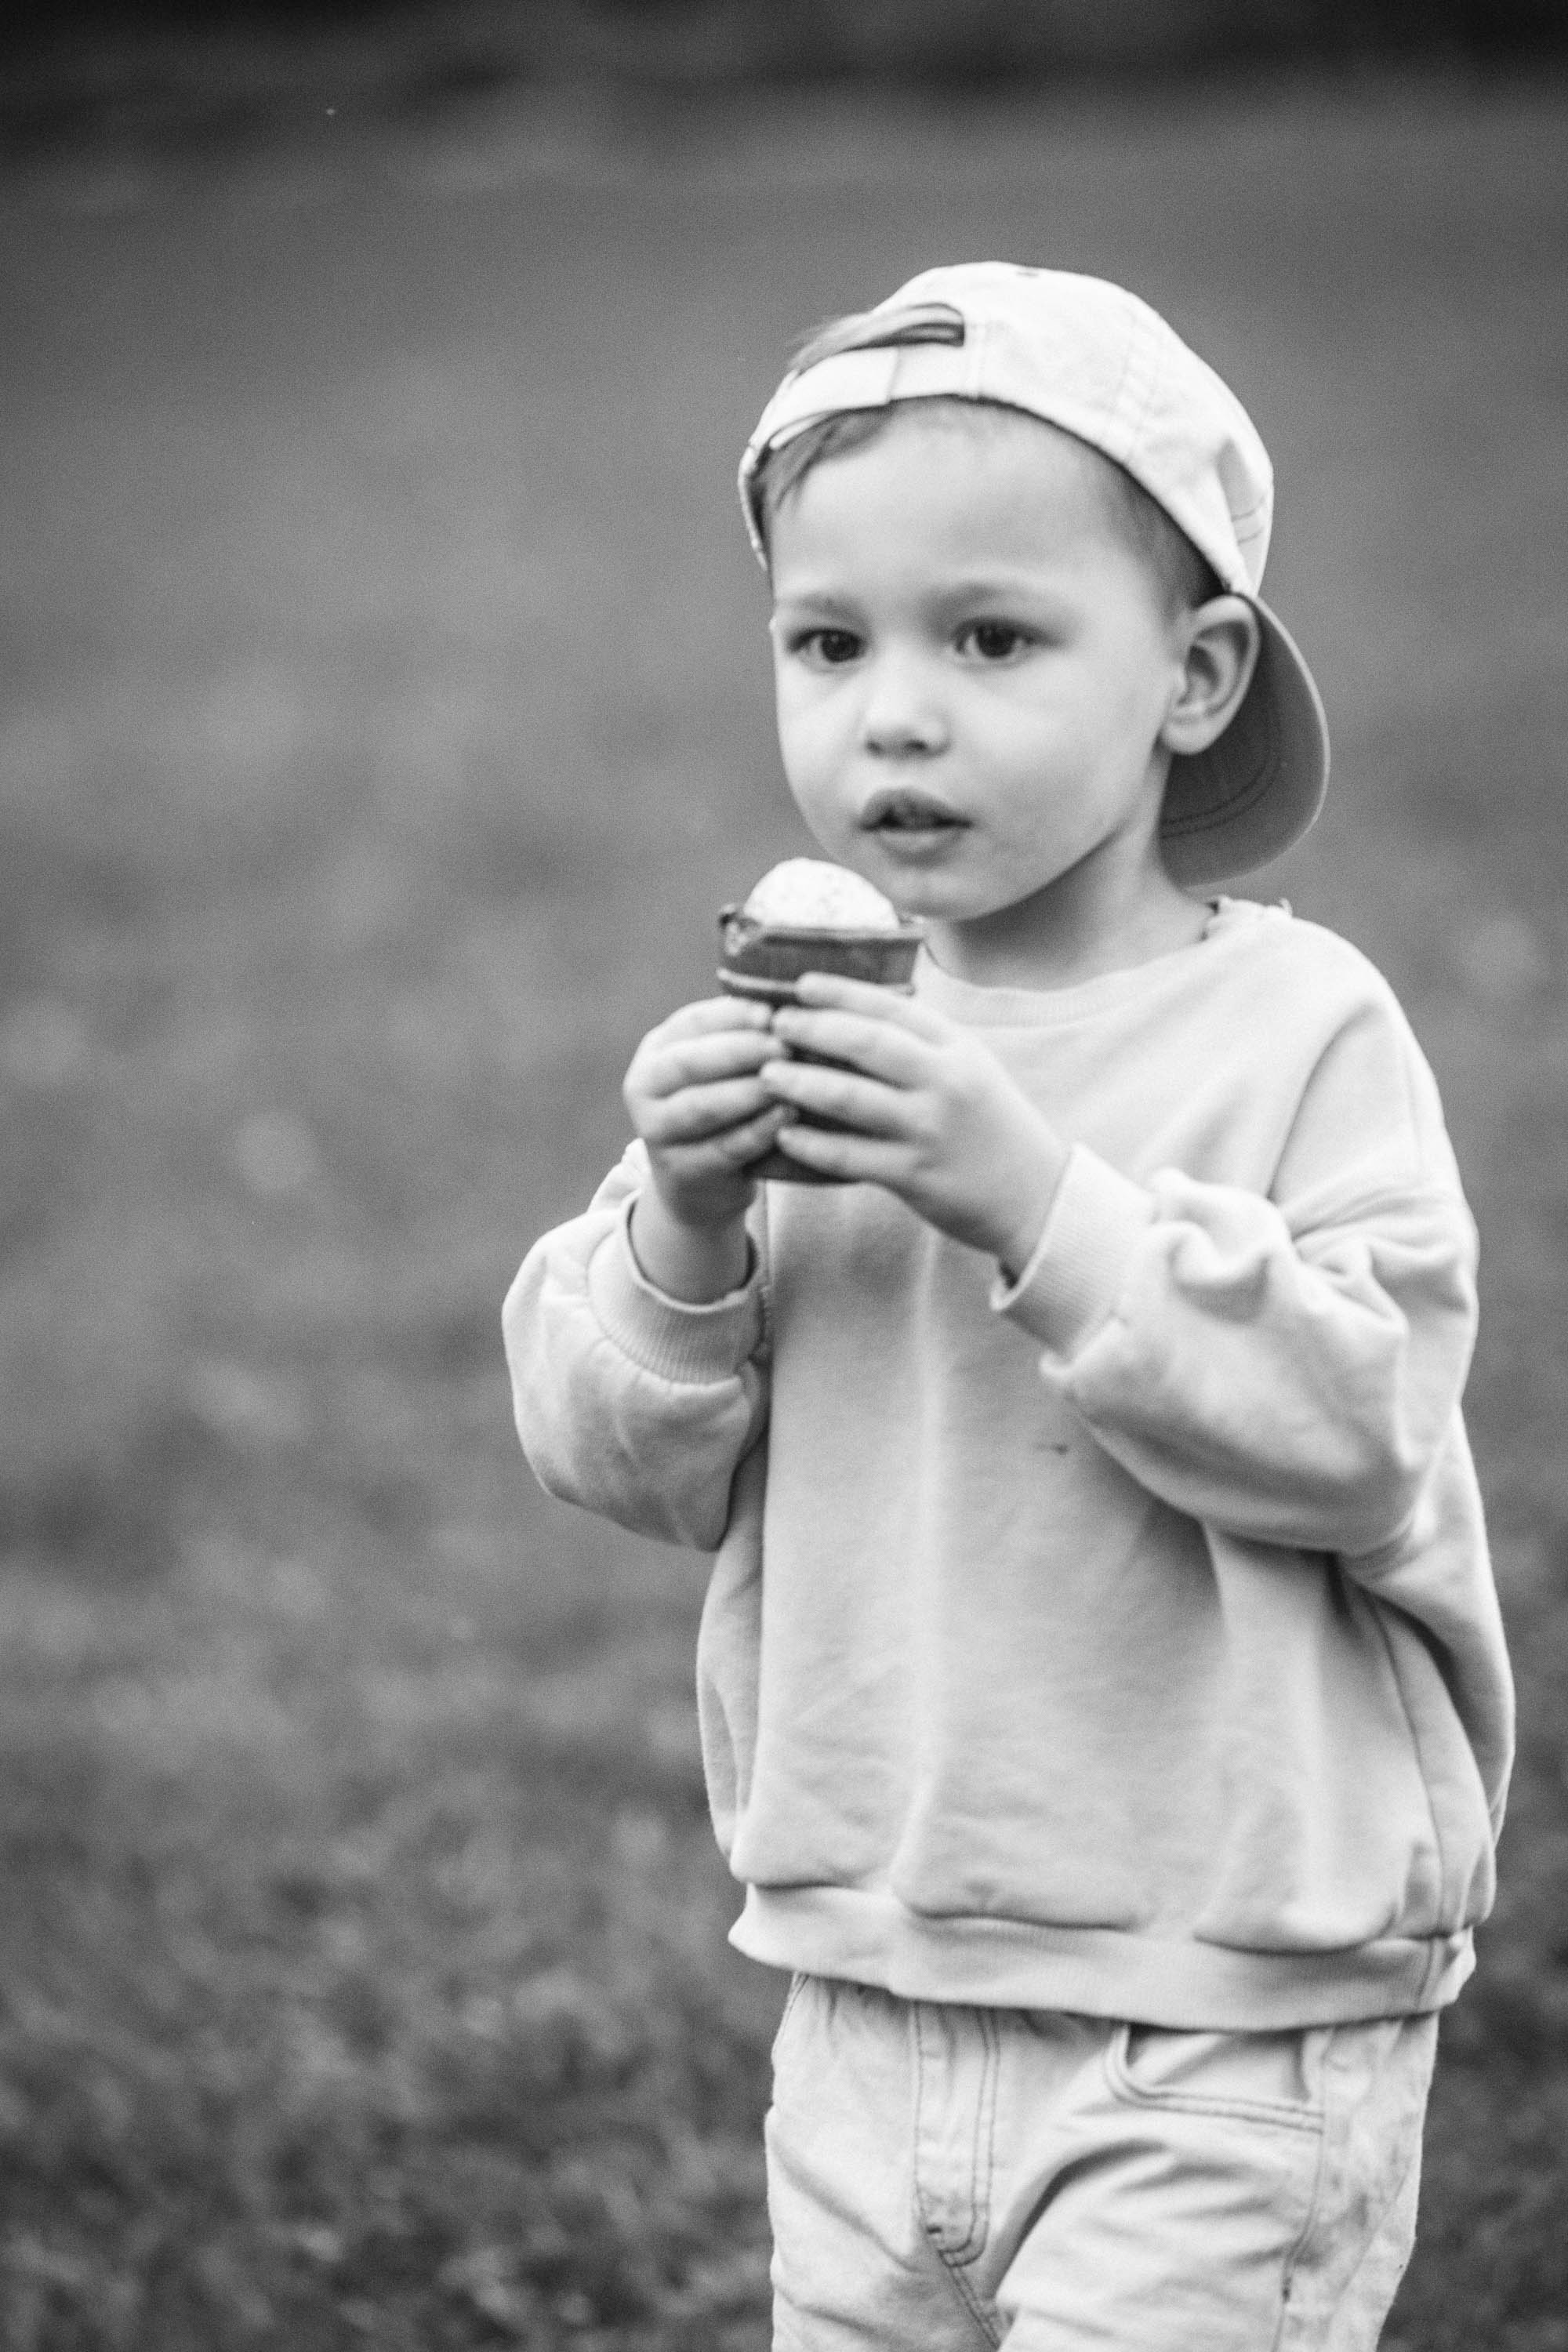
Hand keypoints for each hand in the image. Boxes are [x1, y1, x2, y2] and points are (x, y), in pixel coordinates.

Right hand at [622, 995, 791, 1297]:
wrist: (703, 1182)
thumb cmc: (726, 1106)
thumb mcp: (723, 1068)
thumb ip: (745, 1036)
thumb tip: (790, 1000)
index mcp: (658, 1049)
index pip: (692, 1022)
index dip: (733, 1016)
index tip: (773, 1013)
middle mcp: (645, 1087)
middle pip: (689, 1063)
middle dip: (739, 1051)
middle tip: (784, 1046)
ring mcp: (656, 1132)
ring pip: (700, 1107)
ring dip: (745, 1093)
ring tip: (786, 1083)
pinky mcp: (680, 1172)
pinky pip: (720, 1149)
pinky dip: (755, 1133)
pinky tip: (785, 1120)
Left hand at [761, 974, 1067, 1270]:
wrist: (1037, 1195)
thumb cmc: (993, 1128)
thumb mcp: (972, 1070)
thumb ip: (925, 1045)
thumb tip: (860, 1013)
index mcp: (957, 1048)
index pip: (892, 1006)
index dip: (841, 992)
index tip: (800, 985)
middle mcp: (945, 1082)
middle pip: (865, 1042)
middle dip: (812, 1028)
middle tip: (773, 1024)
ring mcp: (930, 1129)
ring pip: (850, 1097)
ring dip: (801, 1082)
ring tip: (767, 1074)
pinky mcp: (916, 1174)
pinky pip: (850, 1156)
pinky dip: (812, 1144)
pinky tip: (785, 1135)